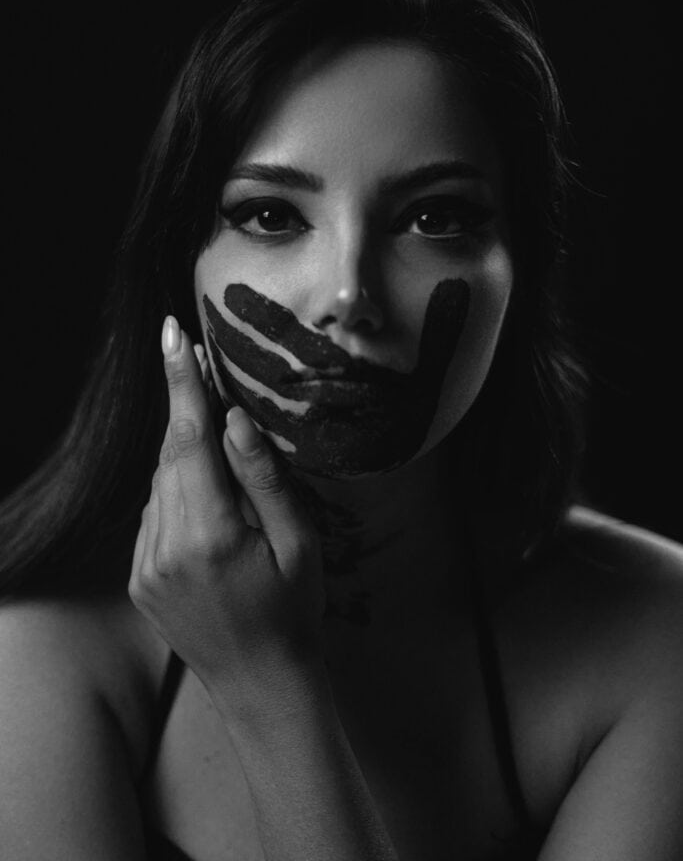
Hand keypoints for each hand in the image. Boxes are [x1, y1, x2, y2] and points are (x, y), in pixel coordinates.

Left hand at [129, 315, 325, 715]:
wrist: (261, 684)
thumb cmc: (294, 611)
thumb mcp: (300, 543)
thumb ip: (265, 478)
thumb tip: (235, 420)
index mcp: (211, 535)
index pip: (190, 439)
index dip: (182, 383)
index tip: (172, 335)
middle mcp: (166, 548)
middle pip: (172, 454)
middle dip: (190, 414)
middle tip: (208, 377)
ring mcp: (146, 566)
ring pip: (161, 483)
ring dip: (188, 459)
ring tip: (230, 479)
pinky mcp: (138, 579)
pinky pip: (154, 514)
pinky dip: (178, 494)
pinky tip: (211, 511)